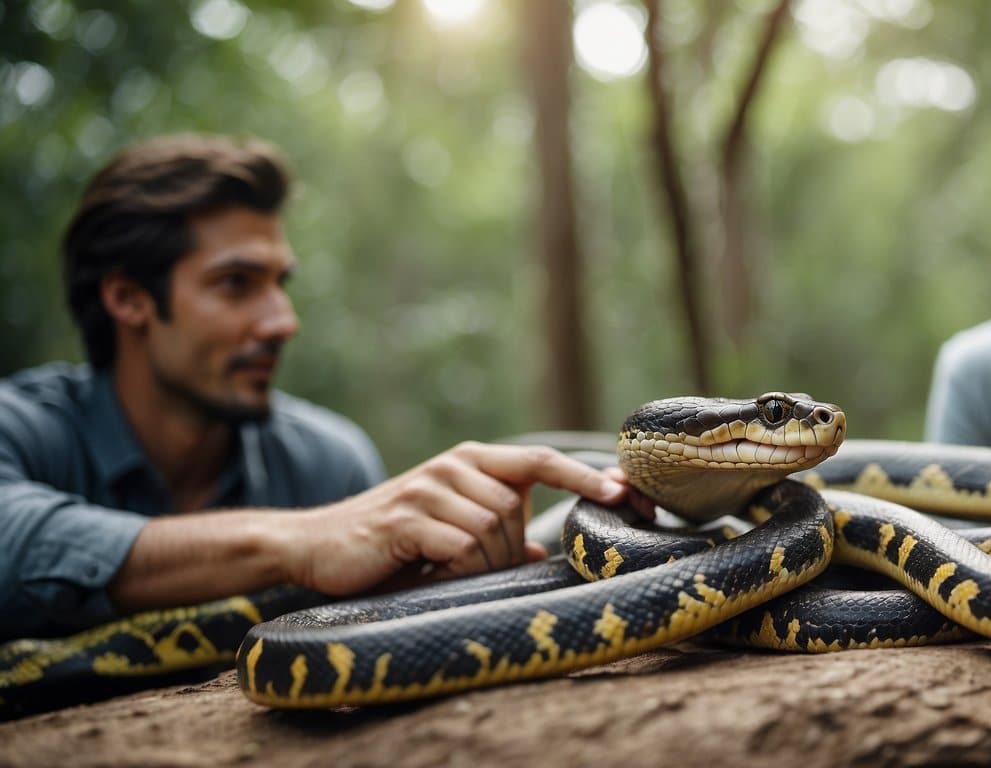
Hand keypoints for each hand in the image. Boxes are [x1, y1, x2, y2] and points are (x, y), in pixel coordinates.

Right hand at [285, 442, 628, 594]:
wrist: (317, 548)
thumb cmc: (393, 545)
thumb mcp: (451, 535)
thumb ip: (496, 536)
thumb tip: (541, 557)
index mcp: (472, 462)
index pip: (539, 462)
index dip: (583, 476)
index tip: (623, 493)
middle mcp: (454, 465)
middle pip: (515, 513)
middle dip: (505, 552)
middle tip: (468, 569)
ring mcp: (429, 487)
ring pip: (492, 531)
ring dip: (479, 564)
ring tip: (444, 571)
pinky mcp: (407, 517)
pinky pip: (460, 547)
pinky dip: (456, 568)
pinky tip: (430, 572)